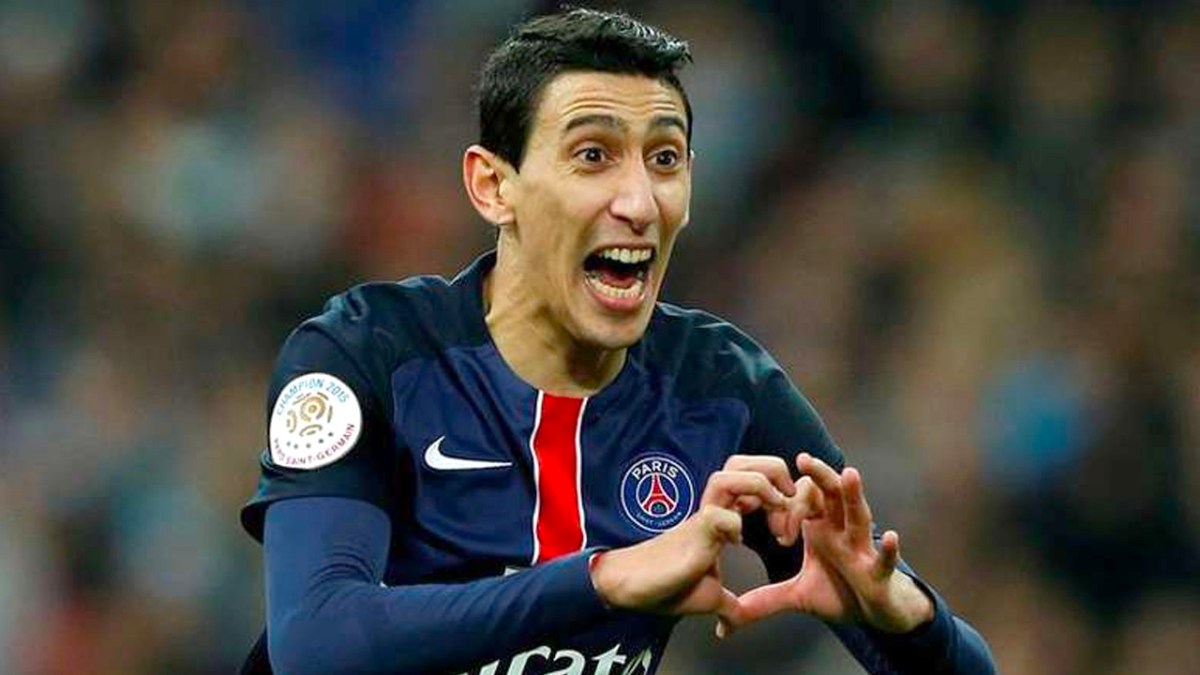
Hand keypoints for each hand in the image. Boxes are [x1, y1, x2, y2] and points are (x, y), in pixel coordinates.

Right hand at [591, 455, 803, 619]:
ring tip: (775, 508)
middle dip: (773, 471)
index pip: (754, 480)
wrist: (633, 587)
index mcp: (721, 517)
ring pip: (728, 476)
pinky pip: (716, 516)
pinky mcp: (692, 534)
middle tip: (789, 500)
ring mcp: (702, 518)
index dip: (780, 493)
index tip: (789, 527)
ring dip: (759, 486)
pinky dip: (733, 524)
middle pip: (742, 463)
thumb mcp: (710, 596)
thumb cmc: (669, 586)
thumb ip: (728, 604)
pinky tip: (738, 542)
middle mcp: (712, 509)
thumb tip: (731, 625)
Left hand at [720, 454, 933, 637]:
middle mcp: (843, 532)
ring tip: (849, 474)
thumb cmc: (842, 593)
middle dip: (820, 476)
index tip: (775, 531)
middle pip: (832, 495)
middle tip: (803, 458)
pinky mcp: (879, 573)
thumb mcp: (798, 596)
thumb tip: (728, 619)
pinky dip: (888, 550)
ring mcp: (862, 550)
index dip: (787, 507)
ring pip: (859, 516)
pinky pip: (884, 560)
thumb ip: (765, 599)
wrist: (876, 614)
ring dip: (855, 496)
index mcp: (822, 530)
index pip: (804, 501)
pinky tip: (891, 537)